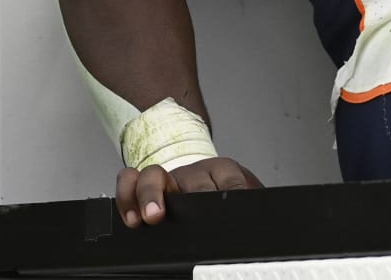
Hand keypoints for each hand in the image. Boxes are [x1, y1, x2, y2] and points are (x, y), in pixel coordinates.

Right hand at [116, 157, 261, 227]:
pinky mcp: (145, 188)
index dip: (232, 193)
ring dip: (151, 194)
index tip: (234, 206)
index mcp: (224, 171)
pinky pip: (129, 181)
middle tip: (193, 211)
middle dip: (194, 194)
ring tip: (152, 216)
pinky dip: (126, 197)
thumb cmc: (224, 193)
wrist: (207, 181)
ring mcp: (169, 177)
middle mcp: (194, 172)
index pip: (232, 181)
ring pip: (154, 175)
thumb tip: (263, 219)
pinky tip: (133, 218)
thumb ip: (250, 204)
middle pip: (193, 179)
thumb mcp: (245, 197)